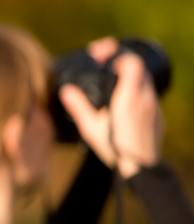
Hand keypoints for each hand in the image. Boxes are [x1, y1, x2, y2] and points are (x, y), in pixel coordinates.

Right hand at [59, 39, 163, 177]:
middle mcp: (145, 98)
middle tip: (105, 71)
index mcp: (129, 96)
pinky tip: (123, 109)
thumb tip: (66, 91)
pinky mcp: (158, 117)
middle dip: (121, 65)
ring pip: (145, 83)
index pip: (132, 61)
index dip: (117, 55)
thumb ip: (78, 106)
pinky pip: (149, 97)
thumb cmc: (114, 149)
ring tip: (112, 91)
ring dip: (129, 81)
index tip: (104, 60)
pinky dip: (136, 95)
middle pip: (138, 69)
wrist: (140, 169)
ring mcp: (154, 107)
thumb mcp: (90, 127)